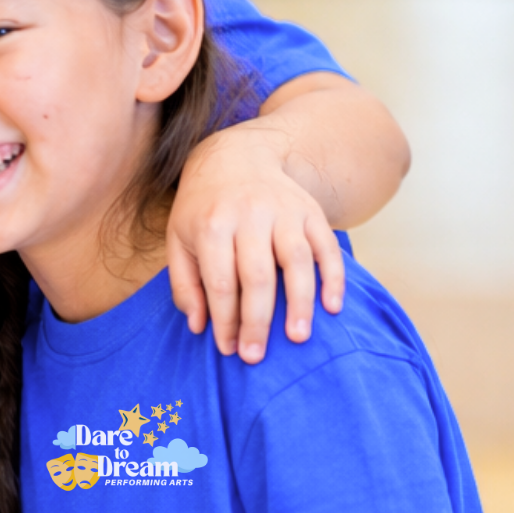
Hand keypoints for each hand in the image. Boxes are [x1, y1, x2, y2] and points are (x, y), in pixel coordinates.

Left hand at [167, 124, 343, 362]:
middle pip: (257, 276)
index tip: (228, 349)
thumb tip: (199, 326)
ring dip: (299, 302)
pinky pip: (327, 247)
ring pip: (296, 261)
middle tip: (256, 355)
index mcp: (211, 224)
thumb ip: (185, 282)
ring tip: (297, 337)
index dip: (224, 318)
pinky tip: (332, 307)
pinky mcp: (311, 212)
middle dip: (257, 320)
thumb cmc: (203, 208)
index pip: (219, 280)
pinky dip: (333, 278)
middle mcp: (249, 216)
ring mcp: (284, 212)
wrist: (236, 157)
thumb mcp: (179, 238)